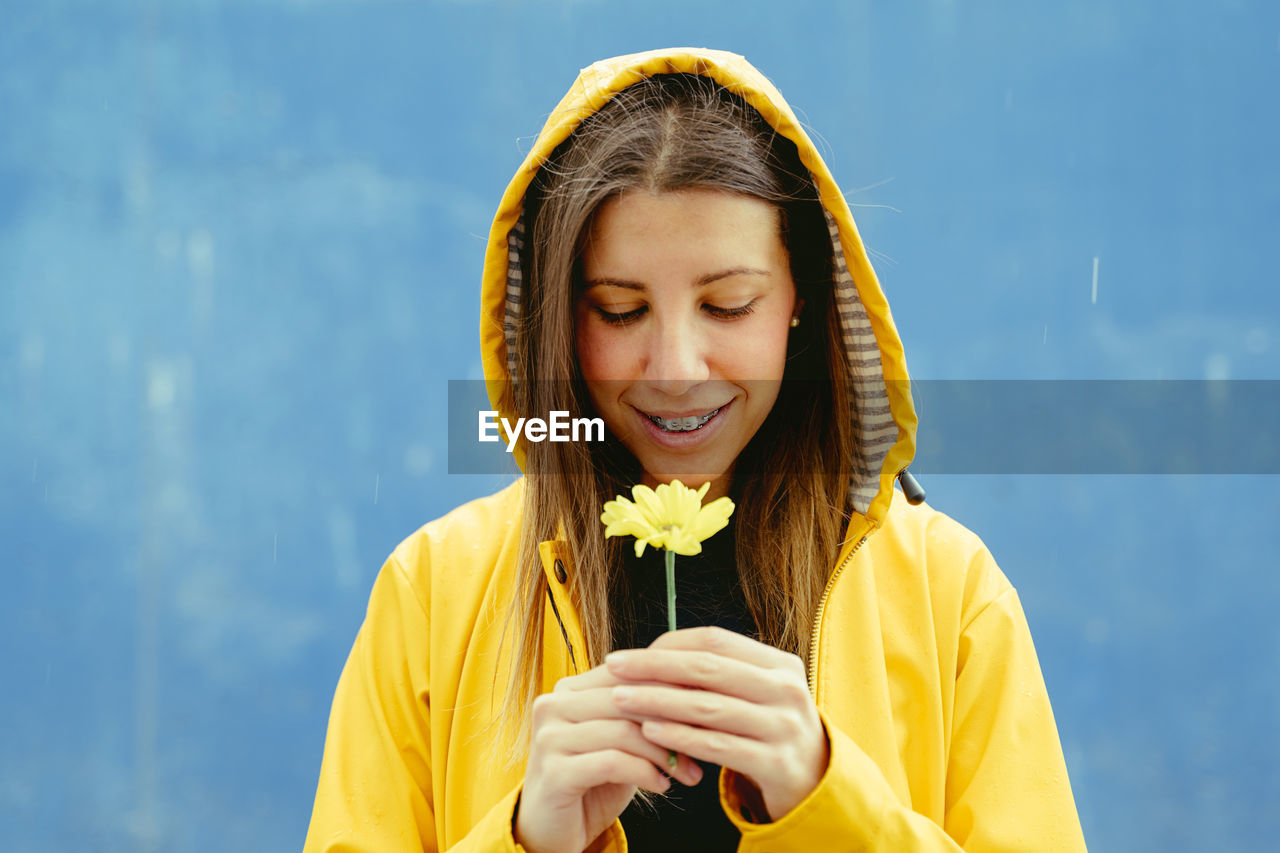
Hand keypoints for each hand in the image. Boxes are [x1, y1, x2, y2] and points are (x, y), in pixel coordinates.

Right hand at [514, 662, 703, 852]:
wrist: (551, 830)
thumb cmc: (592, 781)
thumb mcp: (619, 741)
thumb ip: (641, 713)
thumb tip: (696, 692)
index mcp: (569, 689)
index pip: (626, 673)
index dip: (669, 687)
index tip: (706, 707)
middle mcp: (552, 705)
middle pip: (626, 698)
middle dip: (671, 721)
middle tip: (704, 742)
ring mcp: (549, 738)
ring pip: (622, 731)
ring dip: (663, 753)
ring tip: (686, 771)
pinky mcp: (553, 772)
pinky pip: (612, 762)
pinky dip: (645, 773)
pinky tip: (662, 785)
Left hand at [604, 626, 828, 820]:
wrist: (815, 781)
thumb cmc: (767, 728)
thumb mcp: (755, 693)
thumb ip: (717, 674)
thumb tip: (650, 656)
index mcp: (779, 663)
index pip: (714, 641)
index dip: (667, 645)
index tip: (628, 654)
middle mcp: (785, 690)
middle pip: (708, 668)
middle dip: (654, 667)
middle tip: (614, 668)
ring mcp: (783, 727)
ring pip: (707, 707)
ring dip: (658, 701)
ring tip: (622, 700)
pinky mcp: (774, 763)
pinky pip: (717, 745)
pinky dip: (679, 737)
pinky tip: (649, 732)